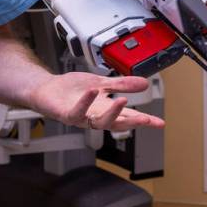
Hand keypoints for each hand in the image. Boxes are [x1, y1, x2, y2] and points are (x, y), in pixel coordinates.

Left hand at [27, 72, 165, 131]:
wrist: (47, 90)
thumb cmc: (72, 90)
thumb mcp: (102, 83)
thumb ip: (122, 84)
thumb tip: (144, 84)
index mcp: (105, 109)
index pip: (128, 116)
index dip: (144, 120)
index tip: (159, 123)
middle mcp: (95, 117)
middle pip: (117, 123)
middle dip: (131, 122)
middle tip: (145, 119)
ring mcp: (81, 117)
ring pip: (99, 121)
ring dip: (111, 113)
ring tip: (122, 100)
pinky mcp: (66, 115)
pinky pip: (77, 111)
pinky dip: (85, 102)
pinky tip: (93, 92)